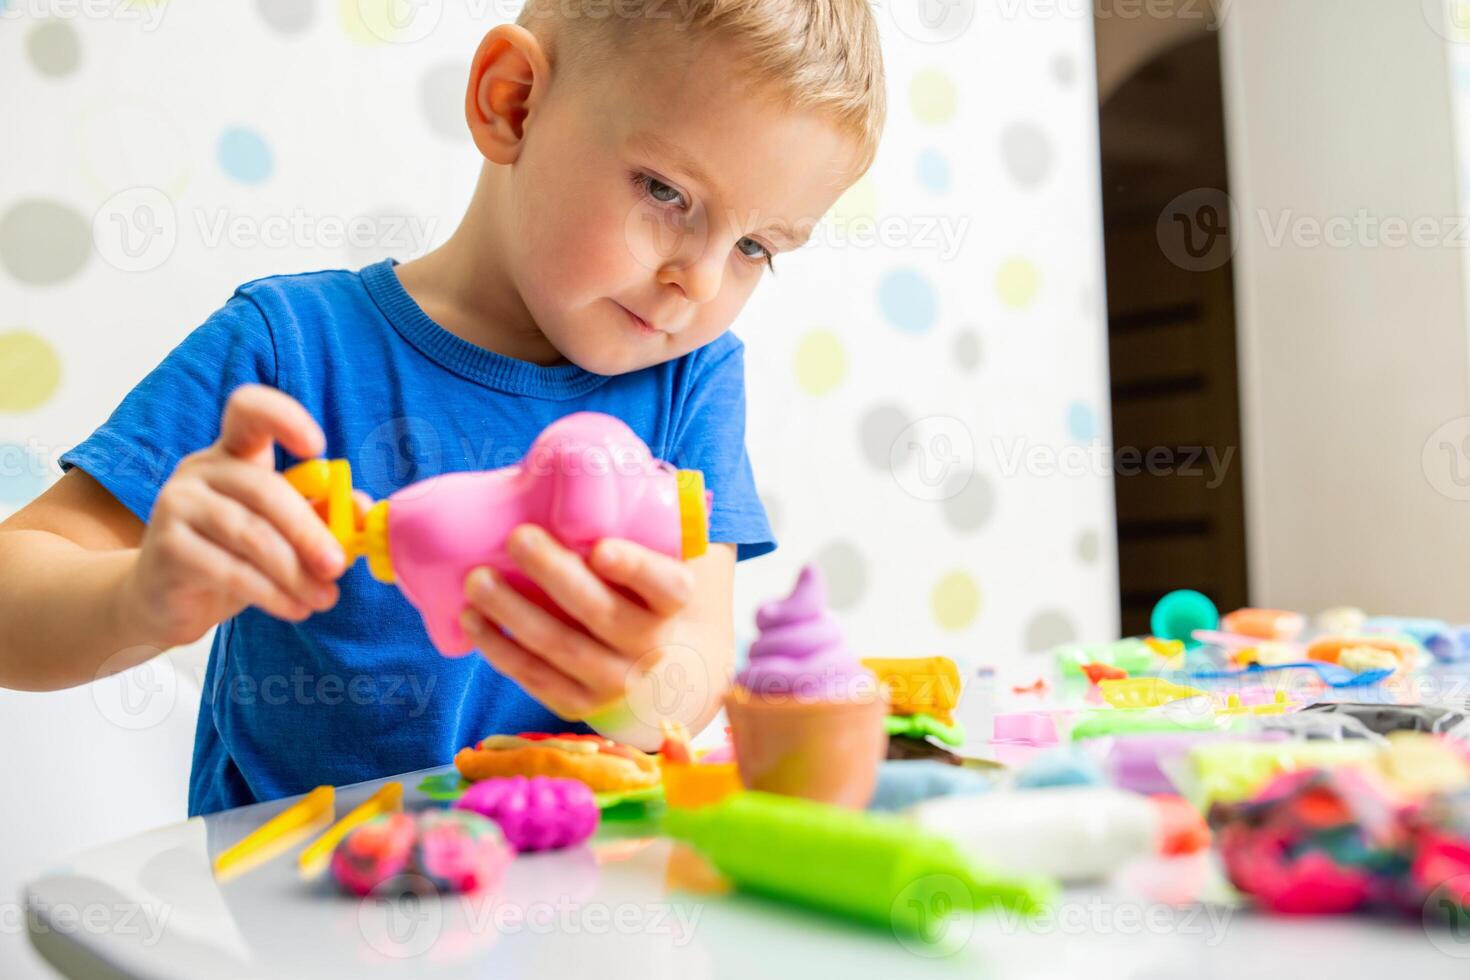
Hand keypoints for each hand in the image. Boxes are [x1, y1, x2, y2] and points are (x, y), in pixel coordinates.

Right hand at [121, 385, 348, 646]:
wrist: (165, 600)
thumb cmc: (232, 555)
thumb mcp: (281, 531)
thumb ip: (321, 514)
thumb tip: (362, 508)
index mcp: (234, 454)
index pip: (248, 411)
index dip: (283, 418)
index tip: (317, 446)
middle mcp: (201, 470)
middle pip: (265, 490)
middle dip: (310, 531)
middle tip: (337, 566)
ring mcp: (177, 505)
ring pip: (251, 535)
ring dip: (296, 572)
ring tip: (325, 598)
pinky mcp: (167, 547)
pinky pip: (230, 570)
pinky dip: (272, 593)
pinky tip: (295, 608)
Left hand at [459, 525, 696, 719]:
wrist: (669, 671)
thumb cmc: (647, 593)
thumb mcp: (661, 560)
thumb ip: (634, 522)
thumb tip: (570, 461)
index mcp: (677, 603)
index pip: (666, 586)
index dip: (636, 568)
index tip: (601, 548)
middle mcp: (652, 648)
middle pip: (602, 613)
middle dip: (555, 575)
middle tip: (518, 537)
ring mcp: (616, 682)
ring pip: (562, 648)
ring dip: (514, 613)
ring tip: (476, 580)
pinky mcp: (580, 704)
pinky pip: (536, 679)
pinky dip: (500, 650)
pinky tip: (472, 619)